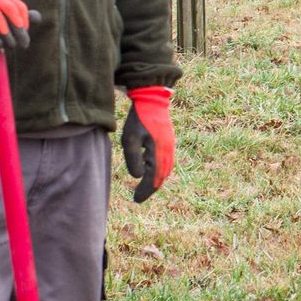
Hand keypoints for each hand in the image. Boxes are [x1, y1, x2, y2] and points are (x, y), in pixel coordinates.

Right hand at [0, 0, 32, 50]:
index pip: (17, 5)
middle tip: (21, 43)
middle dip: (16, 25)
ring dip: (2, 28)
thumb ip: (17, 21)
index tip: (25, 34)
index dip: (24, 20)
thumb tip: (37, 18)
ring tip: (6, 44)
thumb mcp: (0, 25)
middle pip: (7, 7)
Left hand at [121, 86, 173, 202]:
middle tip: (139, 198)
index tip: (136, 200)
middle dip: (150, 189)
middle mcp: (167, 152)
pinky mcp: (169, 142)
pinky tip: (152, 173)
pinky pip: (167, 163)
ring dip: (156, 181)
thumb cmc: (138, 119)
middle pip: (161, 177)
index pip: (153, 178)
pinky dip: (160, 172)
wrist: (152, 100)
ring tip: (145, 189)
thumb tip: (137, 176)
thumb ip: (133, 159)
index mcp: (158, 152)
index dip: (145, 190)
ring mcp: (170, 147)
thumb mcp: (130, 139)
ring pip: (166, 170)